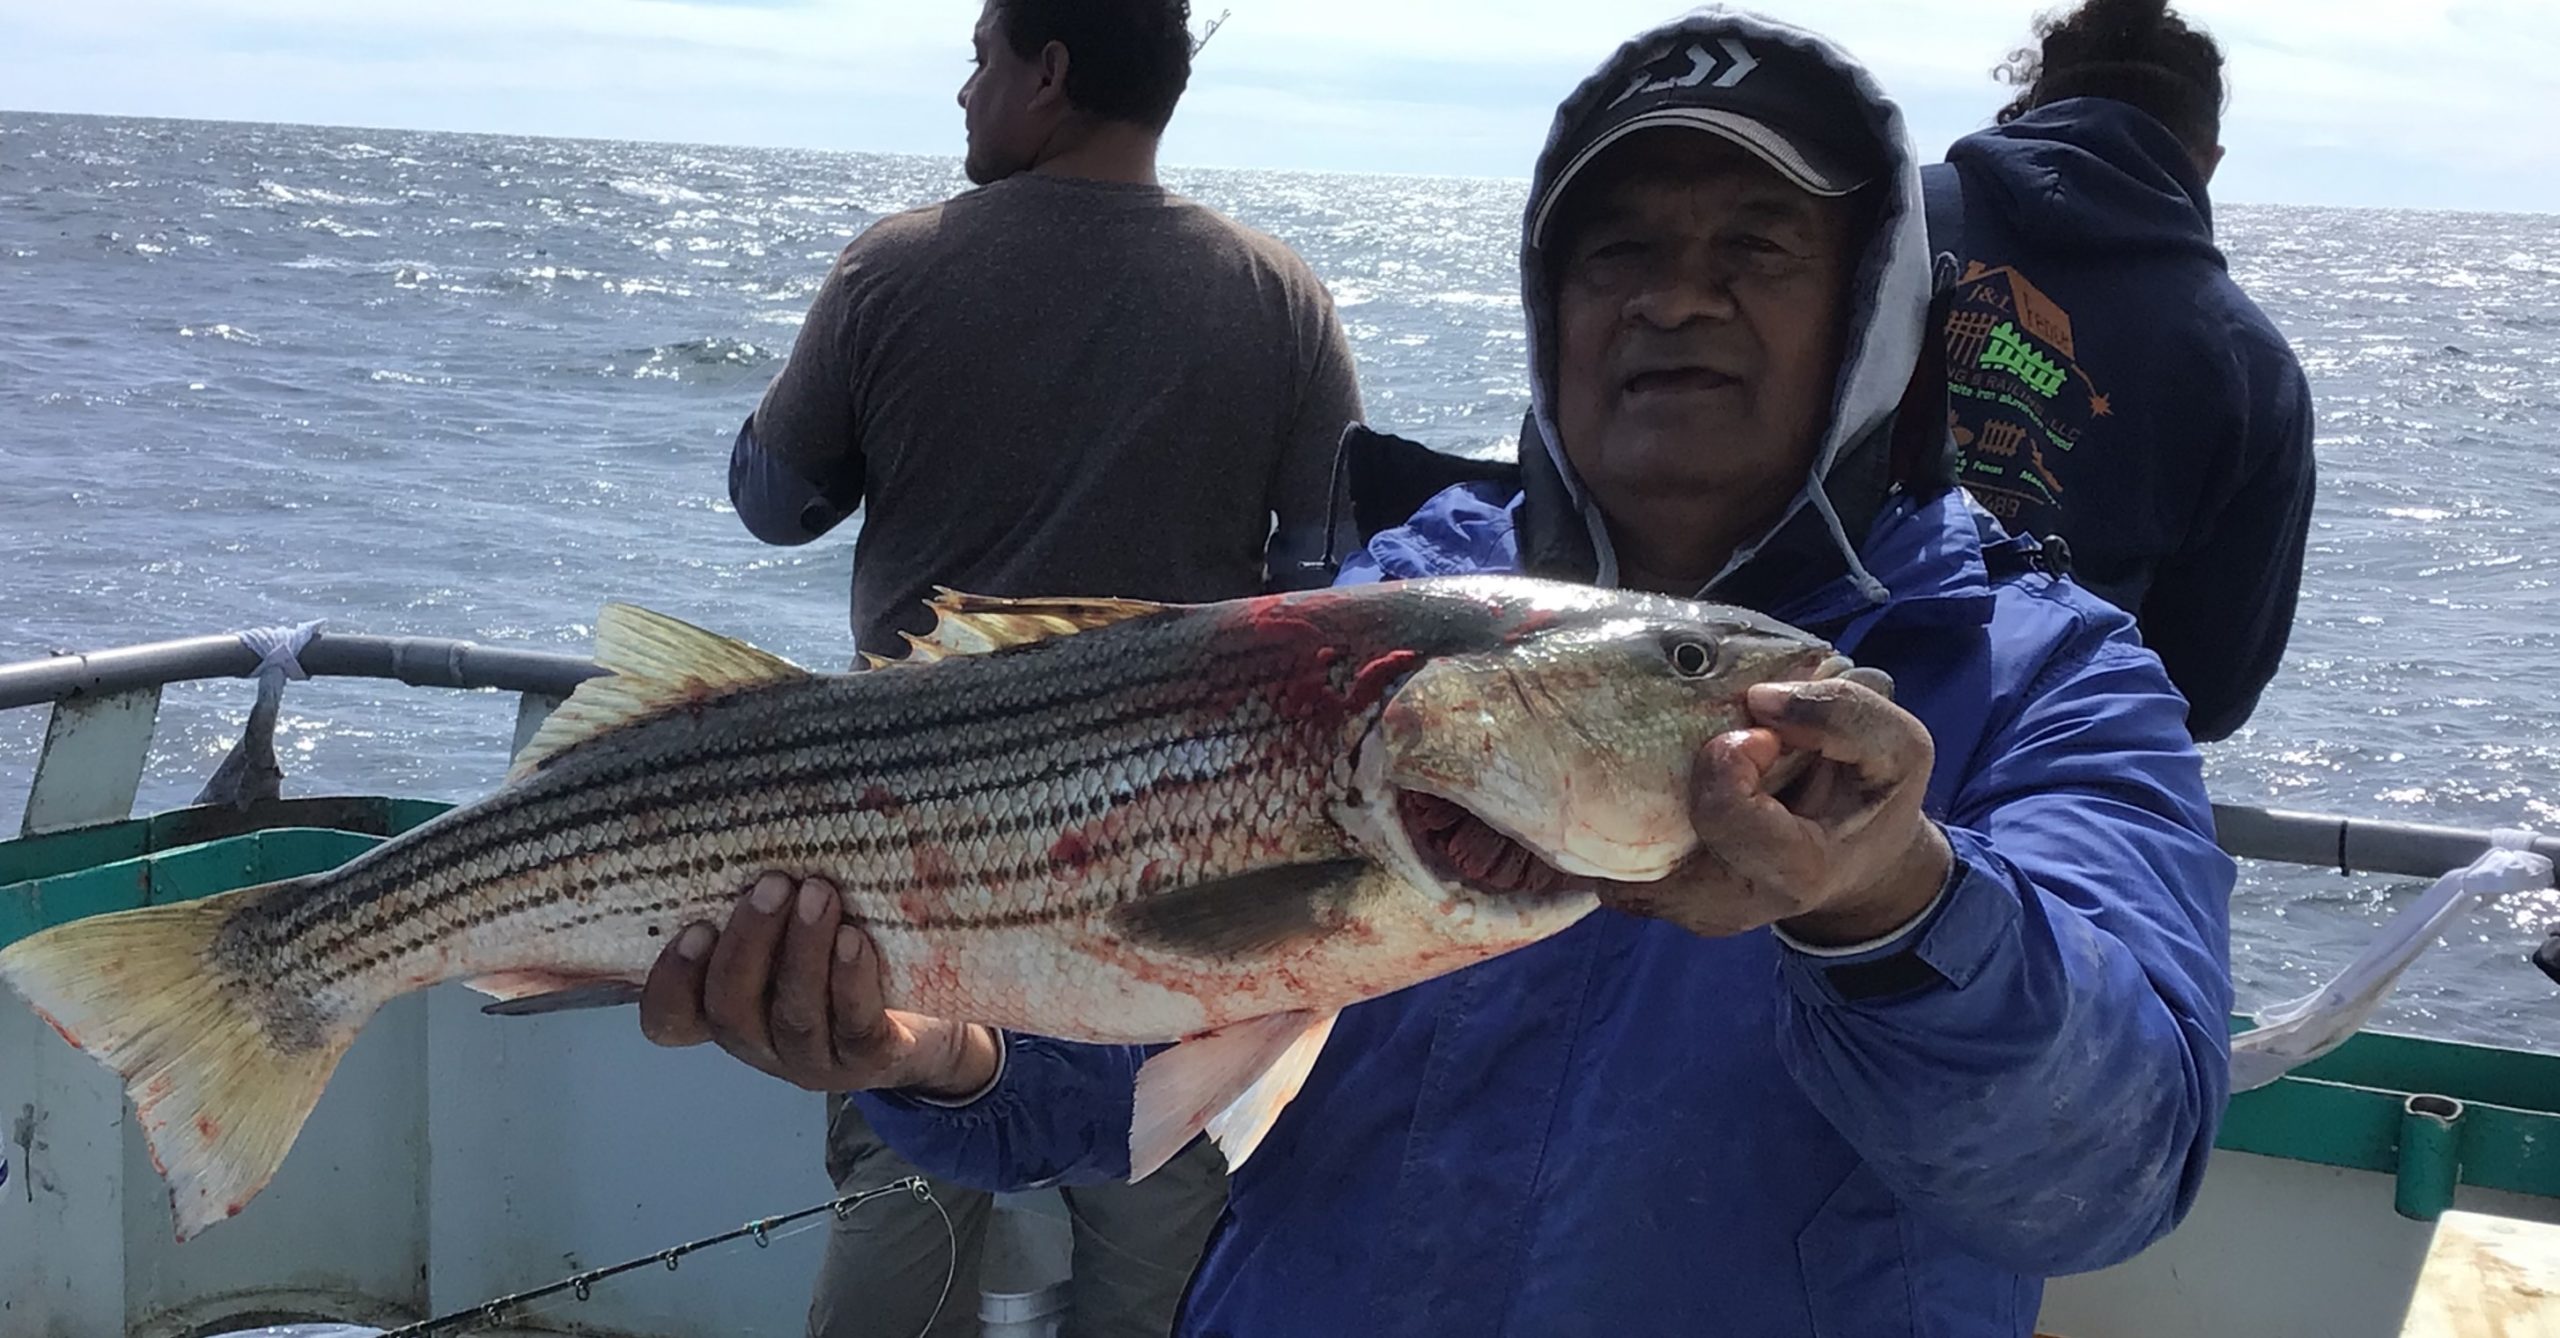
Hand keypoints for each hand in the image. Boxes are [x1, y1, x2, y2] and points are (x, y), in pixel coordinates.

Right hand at [638, 871, 1001, 1098]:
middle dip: (748, 942)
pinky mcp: (869, 1060)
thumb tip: (757, 816)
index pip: (671, 1019)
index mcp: (730, 1009)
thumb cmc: (843, 954)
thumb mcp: (793, 931)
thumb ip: (766, 901)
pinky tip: (854, 939)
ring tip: (818, 894)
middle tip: (772, 885)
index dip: (671, 982)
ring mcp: (813, 1059)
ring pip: (793, 1014)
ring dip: (802, 950)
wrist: (931, 1020)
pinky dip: (850, 980)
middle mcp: (761, 1042)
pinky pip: (854, 1026)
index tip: (692, 928)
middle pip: (731, 1008)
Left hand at [1597, 678, 1951, 945]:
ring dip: (1632, 788)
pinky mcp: (1655, 898)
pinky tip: (1656, 777)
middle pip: (1650, 831)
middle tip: (1706, 741)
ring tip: (1673, 756)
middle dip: (1668, 769)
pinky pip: (1607, 851)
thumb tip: (1761, 697)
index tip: (1758, 734)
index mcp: (1794, 872)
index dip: (1730, 758)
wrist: (1852, 863)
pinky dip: (1619, 808)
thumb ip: (1847, 714)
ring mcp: (1683, 908)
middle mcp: (1727, 903)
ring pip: (1615, 845)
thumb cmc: (1871, 802)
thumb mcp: (1897, 750)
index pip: (1724, 813)